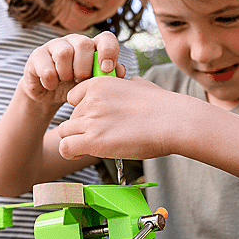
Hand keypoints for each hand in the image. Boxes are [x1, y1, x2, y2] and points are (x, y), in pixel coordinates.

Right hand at [20, 31, 123, 104]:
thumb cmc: (75, 88)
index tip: (107, 69)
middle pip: (83, 44)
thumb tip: (121, 71)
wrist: (49, 95)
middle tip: (80, 80)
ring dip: (66, 74)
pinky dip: (51, 81)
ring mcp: (54, 46)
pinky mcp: (36, 55)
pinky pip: (46, 67)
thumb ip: (107, 77)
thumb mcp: (93, 85)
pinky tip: (51, 85)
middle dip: (84, 67)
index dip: (109, 51)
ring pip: (64, 53)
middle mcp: (74, 41)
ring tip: (65, 81)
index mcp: (92, 47)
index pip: (106, 38)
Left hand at [59, 77, 180, 160]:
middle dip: (81, 128)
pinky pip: (66, 147)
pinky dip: (69, 153)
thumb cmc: (163, 107)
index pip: (73, 97)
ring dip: (75, 140)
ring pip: (65, 132)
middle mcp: (91, 100)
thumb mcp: (140, 85)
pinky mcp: (93, 140)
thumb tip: (130, 84)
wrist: (173, 121)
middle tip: (100, 137)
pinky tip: (79, 155)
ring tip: (90, 148)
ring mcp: (90, 120)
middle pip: (70, 117)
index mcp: (100, 83)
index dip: (82, 111)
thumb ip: (126, 85)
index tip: (94, 120)